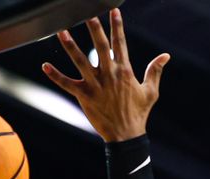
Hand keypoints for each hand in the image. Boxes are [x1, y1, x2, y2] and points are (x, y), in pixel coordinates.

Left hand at [42, 9, 168, 142]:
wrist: (126, 135)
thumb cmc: (138, 113)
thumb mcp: (151, 92)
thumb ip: (154, 71)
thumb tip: (165, 56)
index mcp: (125, 70)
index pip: (120, 43)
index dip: (117, 26)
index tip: (113, 11)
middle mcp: (109, 74)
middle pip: (99, 46)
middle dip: (93, 29)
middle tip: (87, 14)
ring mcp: (95, 85)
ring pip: (80, 61)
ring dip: (70, 46)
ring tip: (61, 31)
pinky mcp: (84, 96)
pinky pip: (67, 84)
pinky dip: (55, 75)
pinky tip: (45, 66)